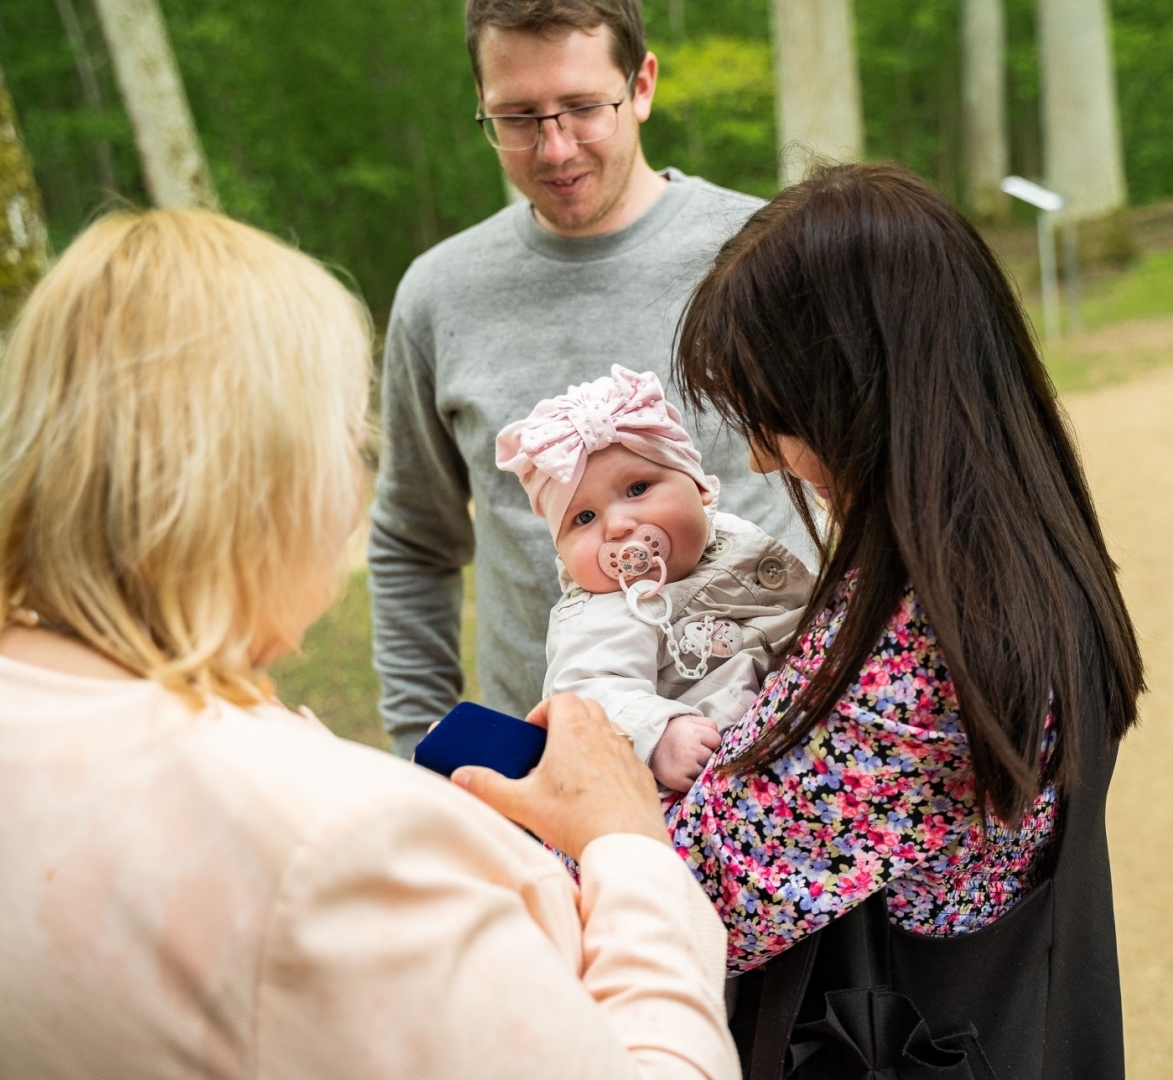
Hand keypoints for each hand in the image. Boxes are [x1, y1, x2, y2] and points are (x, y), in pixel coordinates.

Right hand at [451, 694, 668, 861]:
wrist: (627, 844)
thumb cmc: (576, 819)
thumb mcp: (522, 804)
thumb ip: (487, 787)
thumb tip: (460, 776)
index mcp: (573, 730)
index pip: (561, 699)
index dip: (544, 710)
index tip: (532, 732)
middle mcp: (603, 733)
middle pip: (586, 707)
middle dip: (567, 719)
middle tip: (549, 745)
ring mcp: (626, 752)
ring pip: (607, 730)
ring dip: (589, 739)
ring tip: (571, 769)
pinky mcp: (640, 774)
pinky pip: (624, 757)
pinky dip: (610, 763)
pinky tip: (597, 792)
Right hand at [649, 714, 720, 792]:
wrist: (648, 747)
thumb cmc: (673, 734)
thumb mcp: (689, 721)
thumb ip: (708, 725)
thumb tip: (724, 741)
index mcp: (692, 731)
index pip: (717, 739)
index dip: (710, 742)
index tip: (699, 741)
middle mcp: (689, 748)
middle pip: (712, 756)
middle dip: (705, 756)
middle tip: (691, 753)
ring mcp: (684, 766)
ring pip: (706, 770)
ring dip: (700, 769)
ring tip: (686, 763)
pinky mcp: (679, 780)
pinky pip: (696, 783)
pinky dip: (692, 781)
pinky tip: (683, 772)